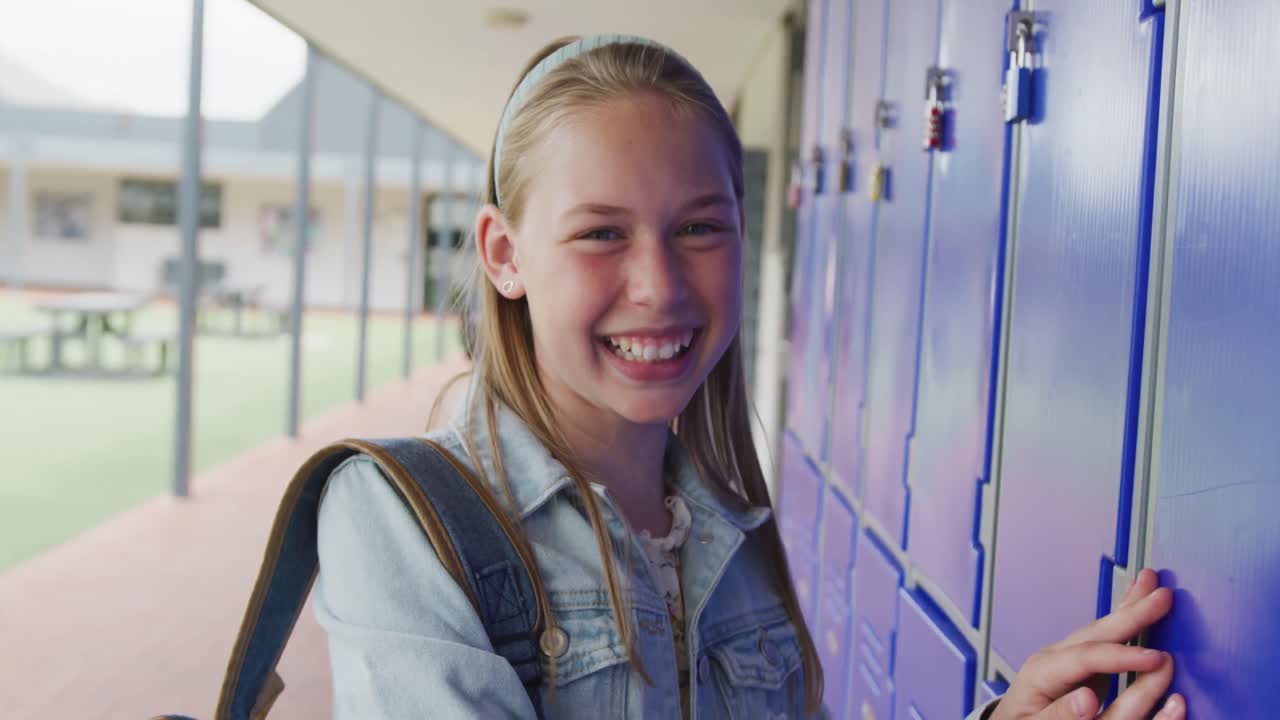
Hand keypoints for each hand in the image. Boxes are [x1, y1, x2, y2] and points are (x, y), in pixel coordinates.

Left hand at [989, 568, 1185, 719]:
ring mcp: (1067, 655)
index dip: (1123, 657)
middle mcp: (1055, 656)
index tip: (1156, 659)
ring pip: (1103, 626)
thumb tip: (1087, 700)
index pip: (1087, 658)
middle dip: (1131, 613)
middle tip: (1162, 597)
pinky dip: (1124, 617)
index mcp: (1043, 672)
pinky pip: (1107, 636)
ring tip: (1150, 581)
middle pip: (1097, 631)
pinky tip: (1136, 602)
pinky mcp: (1079, 662)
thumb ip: (1059, 715)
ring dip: (1129, 605)